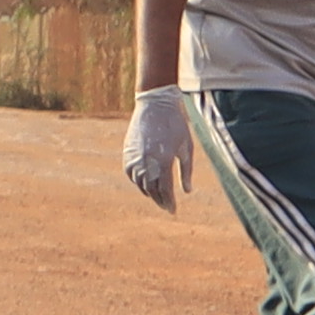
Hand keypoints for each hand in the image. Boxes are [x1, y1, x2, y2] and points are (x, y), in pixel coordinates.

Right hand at [119, 88, 196, 213]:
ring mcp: (135, 157)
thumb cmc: (176, 125)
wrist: (156, 104)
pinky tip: (145, 182)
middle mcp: (147, 161)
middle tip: (166, 206)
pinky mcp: (127, 152)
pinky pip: (131, 173)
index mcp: (163, 161)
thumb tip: (187, 191)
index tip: (173, 210)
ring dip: (148, 192)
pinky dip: (138, 181)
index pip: (165, 190)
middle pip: (151, 189)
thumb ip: (186, 171)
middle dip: (160, 200)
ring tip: (157, 196)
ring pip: (140, 183)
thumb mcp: (187, 147)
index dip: (169, 202)